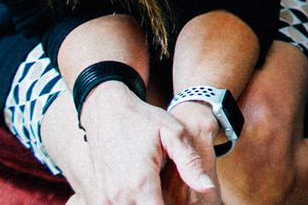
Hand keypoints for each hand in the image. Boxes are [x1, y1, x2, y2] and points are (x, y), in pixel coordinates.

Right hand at [78, 83, 216, 204]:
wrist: (107, 112)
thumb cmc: (144, 120)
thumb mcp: (173, 134)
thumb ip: (190, 163)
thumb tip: (208, 188)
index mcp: (141, 182)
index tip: (184, 202)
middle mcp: (119, 195)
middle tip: (173, 195)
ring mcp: (106, 197)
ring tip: (161, 194)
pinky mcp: (99, 195)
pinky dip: (133, 204)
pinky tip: (146, 195)